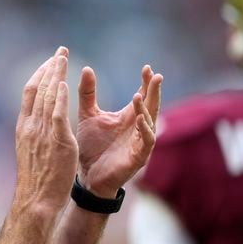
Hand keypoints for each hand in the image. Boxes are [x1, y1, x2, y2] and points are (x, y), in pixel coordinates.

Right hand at [13, 47, 78, 216]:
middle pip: (38, 89)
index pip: (30, 92)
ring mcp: (42, 133)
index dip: (40, 74)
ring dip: (56, 74)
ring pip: (47, 97)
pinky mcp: (57, 142)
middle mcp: (31, 126)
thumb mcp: (31, 151)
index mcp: (24, 127)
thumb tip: (40, 122)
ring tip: (63, 57)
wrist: (36, 200)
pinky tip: (64, 83)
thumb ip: (36, 133)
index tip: (50, 61)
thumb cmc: (37, 180)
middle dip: (50, 67)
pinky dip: (59, 97)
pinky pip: (57, 114)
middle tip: (61, 51)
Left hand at [76, 64, 161, 197]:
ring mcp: (139, 142)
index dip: (146, 83)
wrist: (86, 176)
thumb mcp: (88, 115)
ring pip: (149, 122)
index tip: (147, 68)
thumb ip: (87, 93)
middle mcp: (137, 127)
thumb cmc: (91, 146)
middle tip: (156, 75)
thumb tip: (86, 68)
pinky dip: (145, 129)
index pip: (143, 96)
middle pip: (151, 105)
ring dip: (145, 108)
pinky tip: (140, 118)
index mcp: (128, 117)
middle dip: (154, 91)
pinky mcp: (138, 157)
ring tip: (139, 95)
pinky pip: (146, 141)